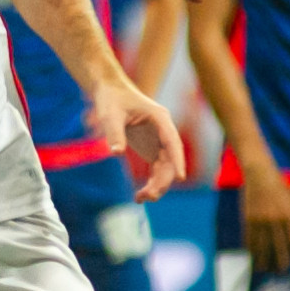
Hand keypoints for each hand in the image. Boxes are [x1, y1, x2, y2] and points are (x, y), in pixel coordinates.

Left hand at [87, 78, 184, 202]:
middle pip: (171, 159)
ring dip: (157, 185)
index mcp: (160, 119)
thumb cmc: (111, 99)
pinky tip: (140, 195)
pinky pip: (157, 169)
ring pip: (165, 168)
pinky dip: (151, 183)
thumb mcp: (110, 114)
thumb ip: (114, 133)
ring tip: (140, 199)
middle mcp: (164, 131)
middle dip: (162, 180)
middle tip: (147, 196)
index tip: (180, 177)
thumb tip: (116, 153)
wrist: (109, 92)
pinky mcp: (151, 149)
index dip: (178, 160)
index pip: (173, 142)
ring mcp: (159, 141)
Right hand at [241, 161, 289, 273]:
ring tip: (263, 268)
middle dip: (279, 260)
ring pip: (262, 245)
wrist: (259, 174)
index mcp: (289, 215)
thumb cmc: (279, 185)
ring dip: (263, 258)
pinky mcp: (248, 218)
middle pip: (278, 246)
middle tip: (280, 271)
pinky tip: (251, 255)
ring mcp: (261, 220)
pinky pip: (249, 238)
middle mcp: (276, 220)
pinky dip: (250, 248)